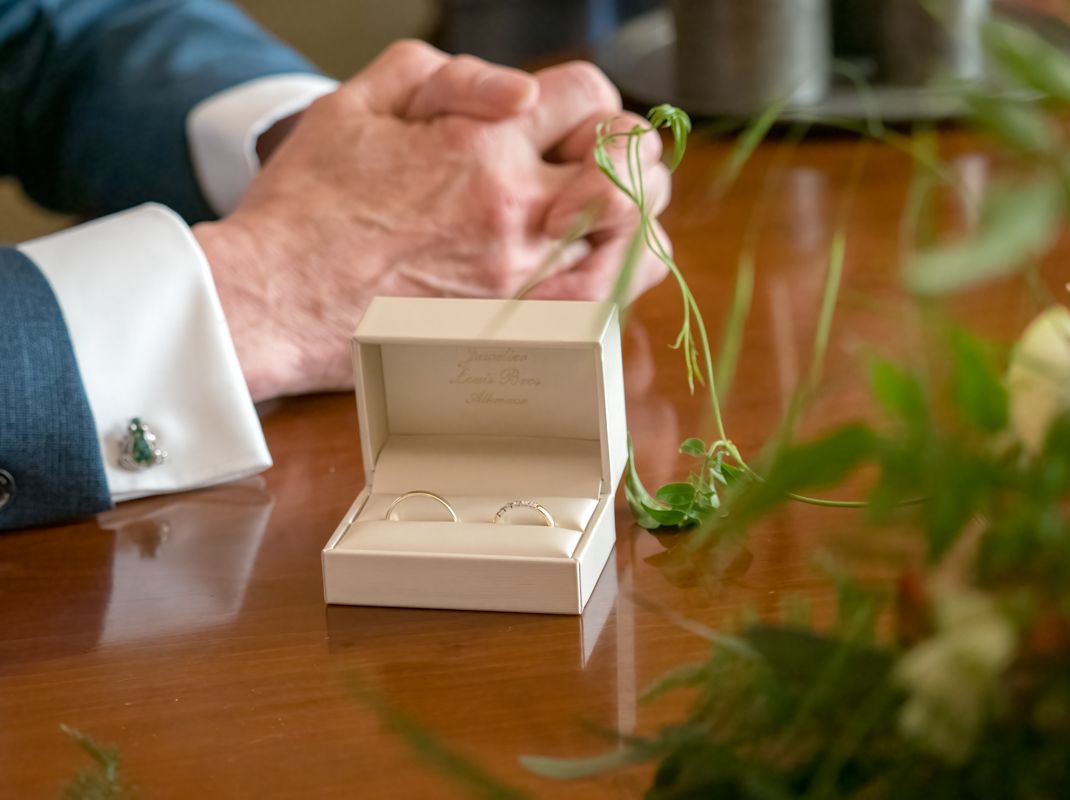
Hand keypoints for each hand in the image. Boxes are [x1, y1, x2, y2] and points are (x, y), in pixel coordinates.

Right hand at [194, 41, 670, 400]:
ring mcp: (523, 276)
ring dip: (632, 210)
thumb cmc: (307, 207)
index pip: (587, 94)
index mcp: (481, 144)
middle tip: (590, 159)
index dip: (582, 95)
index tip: (558, 116)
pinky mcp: (517, 327)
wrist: (275, 299)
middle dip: (622, 147)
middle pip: (632, 162)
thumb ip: (444, 76)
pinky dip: (618, 272)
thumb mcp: (357, 103)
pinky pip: (610, 303)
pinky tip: (593, 258)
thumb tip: (519, 88)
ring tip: (598, 207)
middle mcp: (516, 211)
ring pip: (638, 236)